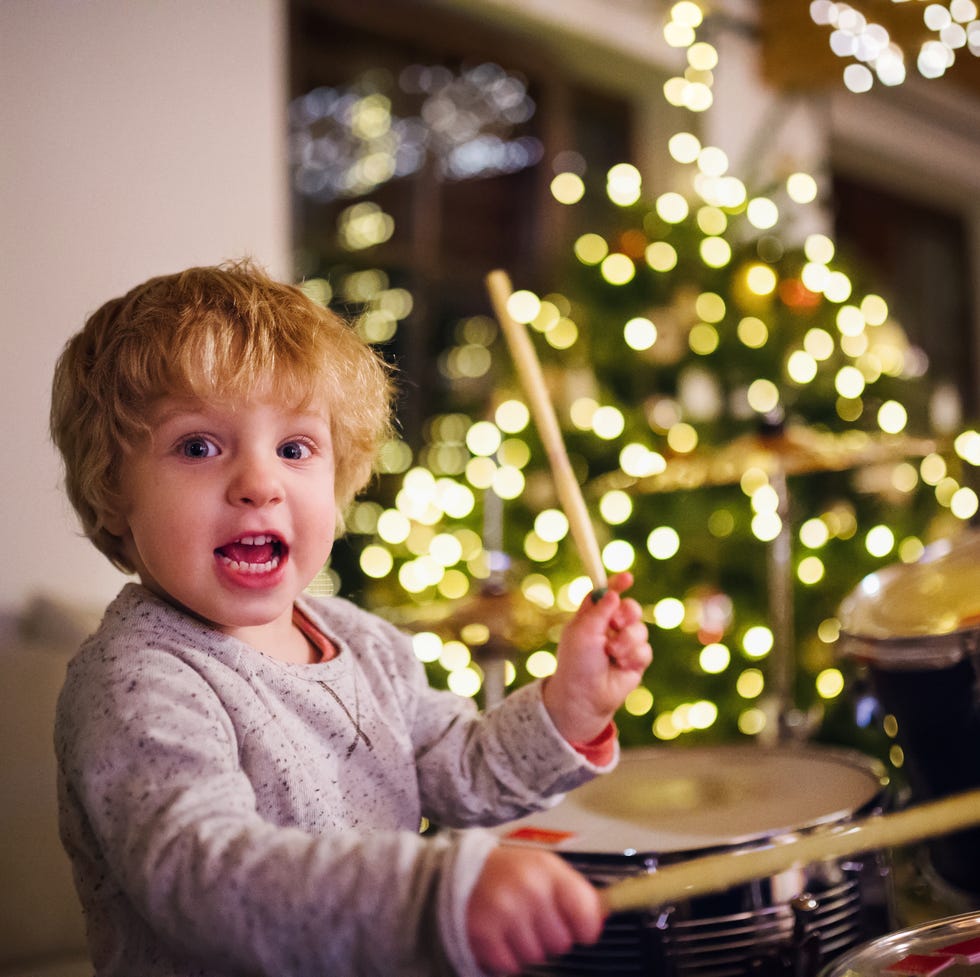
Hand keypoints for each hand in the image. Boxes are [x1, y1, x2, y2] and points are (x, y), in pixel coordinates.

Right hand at [466, 845, 603, 974]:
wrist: (465, 872)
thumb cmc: (512, 873)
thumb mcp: (547, 869)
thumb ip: (576, 893)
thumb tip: (603, 918)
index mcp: (548, 870)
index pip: (585, 911)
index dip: (584, 927)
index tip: (579, 928)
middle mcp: (529, 889)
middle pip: (562, 942)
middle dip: (549, 936)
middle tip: (532, 918)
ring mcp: (506, 911)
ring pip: (537, 956)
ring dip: (527, 947)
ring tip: (514, 925)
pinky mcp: (484, 933)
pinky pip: (511, 966)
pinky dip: (506, 958)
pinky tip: (500, 936)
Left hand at [543, 572, 651, 743]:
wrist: (585, 696)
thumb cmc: (577, 662)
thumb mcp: (583, 631)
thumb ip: (599, 610)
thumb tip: (613, 593)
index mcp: (591, 617)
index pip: (606, 594)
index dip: (617, 584)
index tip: (627, 578)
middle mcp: (608, 628)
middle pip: (629, 608)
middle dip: (627, 613)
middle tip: (616, 622)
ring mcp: (623, 644)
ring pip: (640, 629)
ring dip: (627, 640)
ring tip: (612, 653)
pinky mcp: (636, 660)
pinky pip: (645, 649)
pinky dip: (633, 656)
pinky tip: (621, 665)